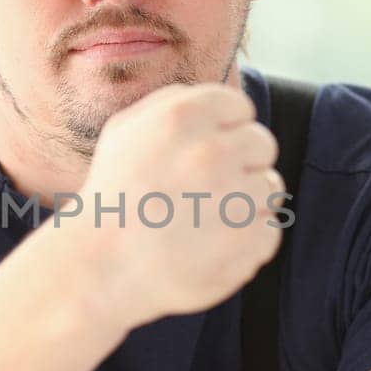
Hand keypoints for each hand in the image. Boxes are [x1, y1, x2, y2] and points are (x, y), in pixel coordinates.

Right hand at [69, 82, 284, 328]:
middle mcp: (213, 152)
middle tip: (203, 190)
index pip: (240, 107)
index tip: (202, 154)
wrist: (100, 268)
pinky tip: (210, 247)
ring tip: (203, 220)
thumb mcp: (125, 131)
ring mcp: (234, 200)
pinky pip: (269, 232)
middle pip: (262, 145)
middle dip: (239, 164)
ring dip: (245, 204)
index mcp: (184, 116)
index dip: (223, 130)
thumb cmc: (113, 197)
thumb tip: (214, 102)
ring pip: (270, 189)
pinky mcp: (246, 243)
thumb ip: (170, 103)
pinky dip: (246, 243)